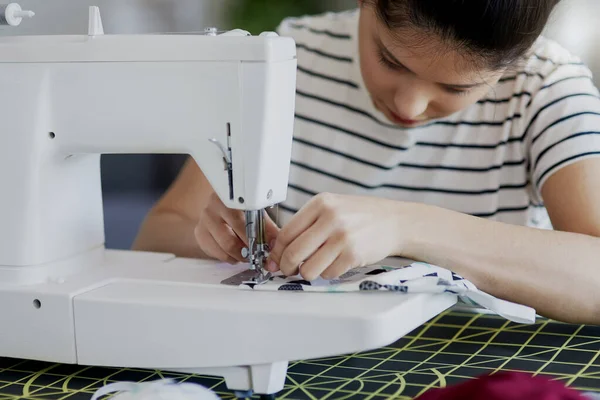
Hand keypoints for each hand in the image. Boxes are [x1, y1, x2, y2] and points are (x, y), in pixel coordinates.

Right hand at [194, 192, 278, 263]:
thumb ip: (266, 227)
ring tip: (246, 254)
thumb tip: (276, 243)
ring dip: (237, 256)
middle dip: (246, 252)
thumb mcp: (256, 212)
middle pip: (229, 241)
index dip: (254, 239)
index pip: (241, 223)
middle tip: (256, 255)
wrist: (222, 203)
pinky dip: (226, 256)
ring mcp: (203, 222)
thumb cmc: (241, 207)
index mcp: (227, 200)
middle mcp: (211, 209)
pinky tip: (233, 252)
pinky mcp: (199, 233)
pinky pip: (214, 252)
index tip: (264, 248)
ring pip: (221, 249)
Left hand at [266, 193, 405, 279]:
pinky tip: (336, 262)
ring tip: (317, 265)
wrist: (394, 221)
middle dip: (287, 267)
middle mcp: (330, 218)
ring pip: (308, 269)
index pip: (286, 233)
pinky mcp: (353, 255)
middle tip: (289, 270)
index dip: (276, 252)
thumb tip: (279, 250)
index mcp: (320, 203)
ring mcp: (342, 237)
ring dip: (309, 273)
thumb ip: (306, 225)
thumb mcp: (331, 208)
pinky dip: (328, 273)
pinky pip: (328, 274)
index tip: (274, 260)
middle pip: (293, 253)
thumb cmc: (360, 216)